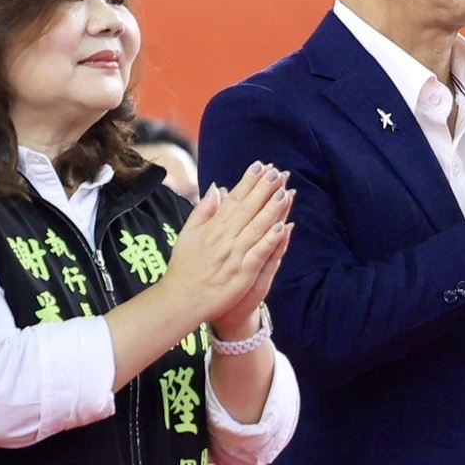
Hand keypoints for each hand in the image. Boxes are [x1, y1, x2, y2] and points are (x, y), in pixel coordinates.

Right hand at [167, 164, 294, 326]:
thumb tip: (217, 188)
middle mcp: (223, 238)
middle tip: (278, 172)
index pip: (233, 200)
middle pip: (247, 209)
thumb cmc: (184, 267)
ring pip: (256, 228)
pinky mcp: (242, 273)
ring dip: (271, 209)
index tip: (260, 166)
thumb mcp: (188, 233)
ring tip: (284, 192)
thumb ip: (203, 210)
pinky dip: (270, 240)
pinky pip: (258, 253)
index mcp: (212, 227)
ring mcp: (233, 255)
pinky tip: (283, 227)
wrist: (180, 299)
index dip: (248, 182)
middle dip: (263, 189)